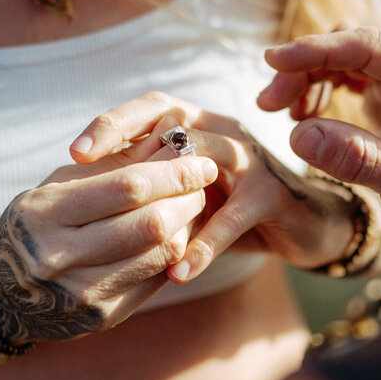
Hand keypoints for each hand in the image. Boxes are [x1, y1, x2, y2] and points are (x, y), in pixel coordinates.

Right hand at [0, 138, 218, 341]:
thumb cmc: (36, 223)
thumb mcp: (58, 186)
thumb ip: (112, 166)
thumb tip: (174, 146)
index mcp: (44, 213)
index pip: (127, 188)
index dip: (173, 173)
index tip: (200, 161)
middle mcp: (58, 257)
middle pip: (150, 224)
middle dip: (187, 199)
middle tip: (202, 184)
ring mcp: (80, 294)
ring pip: (159, 255)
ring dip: (188, 227)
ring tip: (193, 207)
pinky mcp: (100, 319)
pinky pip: (154, 281)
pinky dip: (173, 255)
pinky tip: (178, 237)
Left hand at [70, 92, 357, 282]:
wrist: (305, 225)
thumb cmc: (230, 207)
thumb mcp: (186, 191)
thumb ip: (149, 184)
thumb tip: (85, 193)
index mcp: (200, 123)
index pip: (152, 107)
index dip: (113, 123)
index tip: (75, 151)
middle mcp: (224, 130)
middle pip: (174, 121)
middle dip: (128, 142)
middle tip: (86, 174)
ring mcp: (251, 159)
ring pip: (202, 160)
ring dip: (164, 195)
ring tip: (128, 228)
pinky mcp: (272, 194)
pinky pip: (233, 217)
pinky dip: (204, 246)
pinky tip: (177, 272)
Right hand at [259, 27, 380, 243]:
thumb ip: (359, 160)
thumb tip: (299, 134)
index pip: (371, 45)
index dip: (318, 49)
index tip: (274, 60)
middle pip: (354, 45)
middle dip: (306, 66)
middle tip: (268, 103)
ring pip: (347, 56)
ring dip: (309, 76)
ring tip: (281, 112)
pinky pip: (351, 75)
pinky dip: (322, 88)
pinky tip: (304, 115)